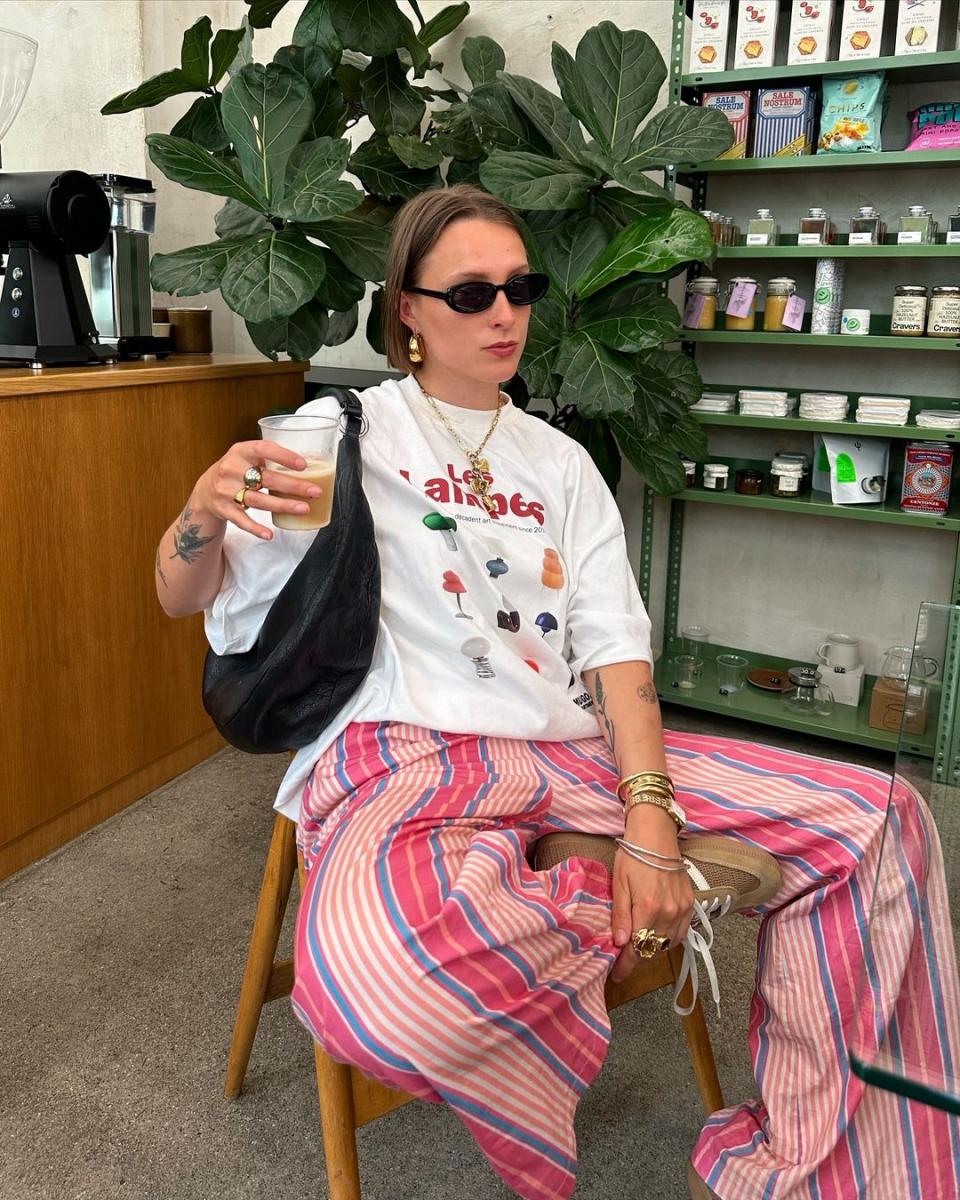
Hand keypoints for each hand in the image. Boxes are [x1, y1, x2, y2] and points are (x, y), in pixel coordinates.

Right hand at [193, 440, 323, 539]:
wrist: (205, 490)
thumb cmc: (236, 471)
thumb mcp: (247, 456)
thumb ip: (269, 458)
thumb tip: (310, 465)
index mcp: (240, 451)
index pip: (263, 449)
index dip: (283, 456)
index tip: (303, 465)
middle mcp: (231, 469)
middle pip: (266, 478)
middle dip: (293, 486)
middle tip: (315, 491)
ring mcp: (226, 490)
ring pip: (258, 500)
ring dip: (283, 505)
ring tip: (304, 509)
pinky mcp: (223, 509)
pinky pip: (241, 521)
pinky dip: (255, 528)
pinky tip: (269, 534)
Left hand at [610, 807, 692, 983]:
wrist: (656, 834)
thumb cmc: (632, 855)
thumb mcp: (619, 884)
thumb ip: (620, 915)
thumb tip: (619, 943)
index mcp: (648, 909)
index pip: (637, 948)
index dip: (626, 965)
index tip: (616, 974)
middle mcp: (669, 913)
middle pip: (652, 948)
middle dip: (637, 956)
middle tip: (623, 958)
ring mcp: (682, 909)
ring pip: (668, 943)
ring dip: (653, 948)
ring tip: (638, 945)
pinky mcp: (690, 904)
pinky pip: (681, 933)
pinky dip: (669, 939)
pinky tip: (658, 935)